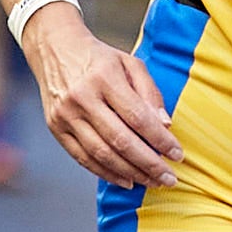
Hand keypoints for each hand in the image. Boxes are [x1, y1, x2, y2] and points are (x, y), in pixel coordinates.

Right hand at [27, 6, 181, 189]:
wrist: (54, 50)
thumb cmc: (98, 58)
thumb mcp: (129, 63)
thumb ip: (150, 93)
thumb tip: (164, 126)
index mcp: (104, 77)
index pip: (137, 117)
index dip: (160, 140)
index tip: (177, 155)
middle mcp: (82, 98)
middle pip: (120, 140)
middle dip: (148, 164)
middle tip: (168, 178)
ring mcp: (65, 115)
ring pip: (101, 154)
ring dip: (130, 173)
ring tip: (150, 181)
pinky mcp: (55, 128)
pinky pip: (83, 158)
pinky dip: (106, 173)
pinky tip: (125, 179)